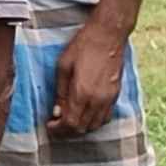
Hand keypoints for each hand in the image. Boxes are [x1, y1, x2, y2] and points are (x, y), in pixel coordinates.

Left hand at [46, 18, 129, 138]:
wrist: (108, 34)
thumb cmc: (84, 45)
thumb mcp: (63, 65)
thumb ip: (60, 92)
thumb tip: (57, 111)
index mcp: (82, 93)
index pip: (70, 123)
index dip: (58, 129)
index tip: (49, 125)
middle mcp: (97, 100)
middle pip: (82, 128)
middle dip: (67, 131)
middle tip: (56, 126)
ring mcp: (109, 98)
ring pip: (95, 126)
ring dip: (80, 128)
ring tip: (69, 122)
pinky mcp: (116, 94)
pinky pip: (105, 117)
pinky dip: (94, 122)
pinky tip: (85, 116)